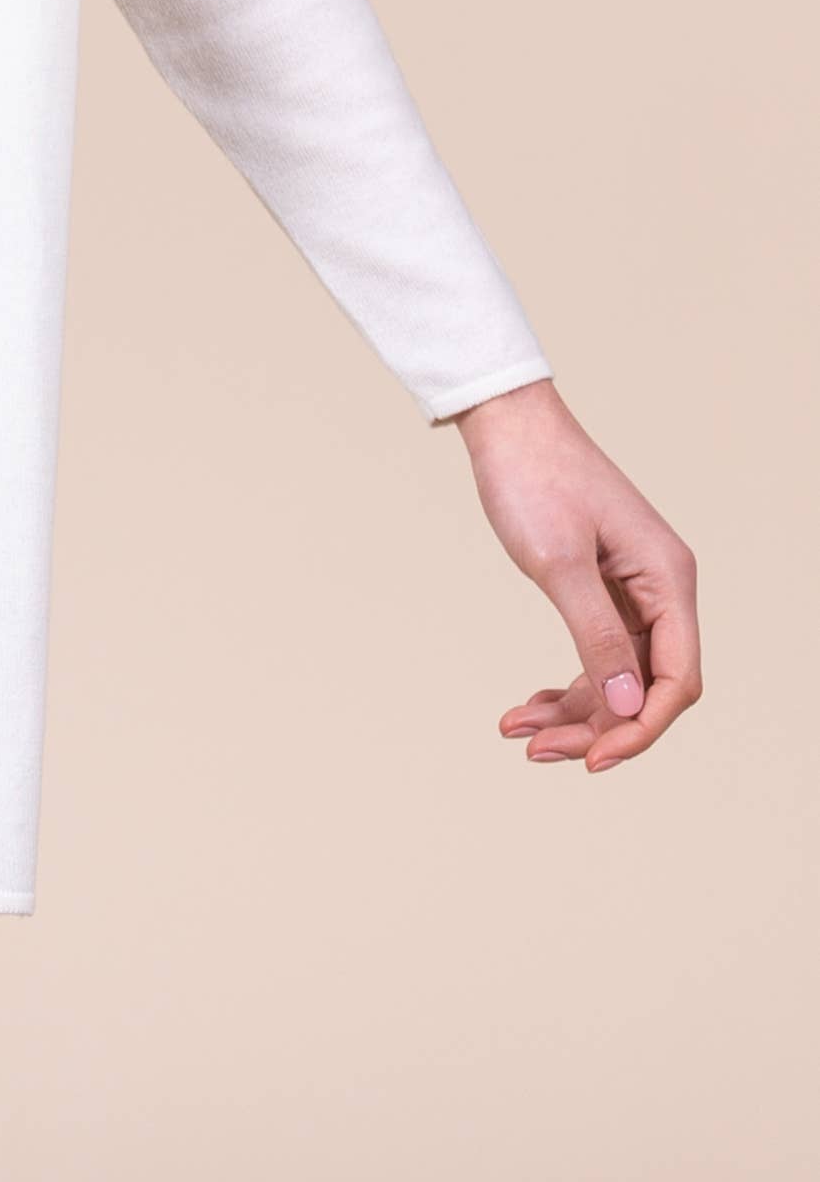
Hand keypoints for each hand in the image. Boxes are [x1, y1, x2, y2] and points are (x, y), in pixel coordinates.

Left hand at [452, 378, 700, 772]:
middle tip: (537, 750)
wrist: (505, 422)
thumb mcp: (559, 561)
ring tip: (519, 732)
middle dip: (597, 726)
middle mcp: (661, 588)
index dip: (639, 728)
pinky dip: (566, 683)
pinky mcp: (601, 587)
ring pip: (617, 676)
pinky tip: (528, 706)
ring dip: (575, 712)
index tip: (591, 759)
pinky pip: (596, 652)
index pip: (676, 679)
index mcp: (668, 579)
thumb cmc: (533, 478)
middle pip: (646, 686)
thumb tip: (626, 707)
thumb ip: (596, 634)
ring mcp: (632, 589)